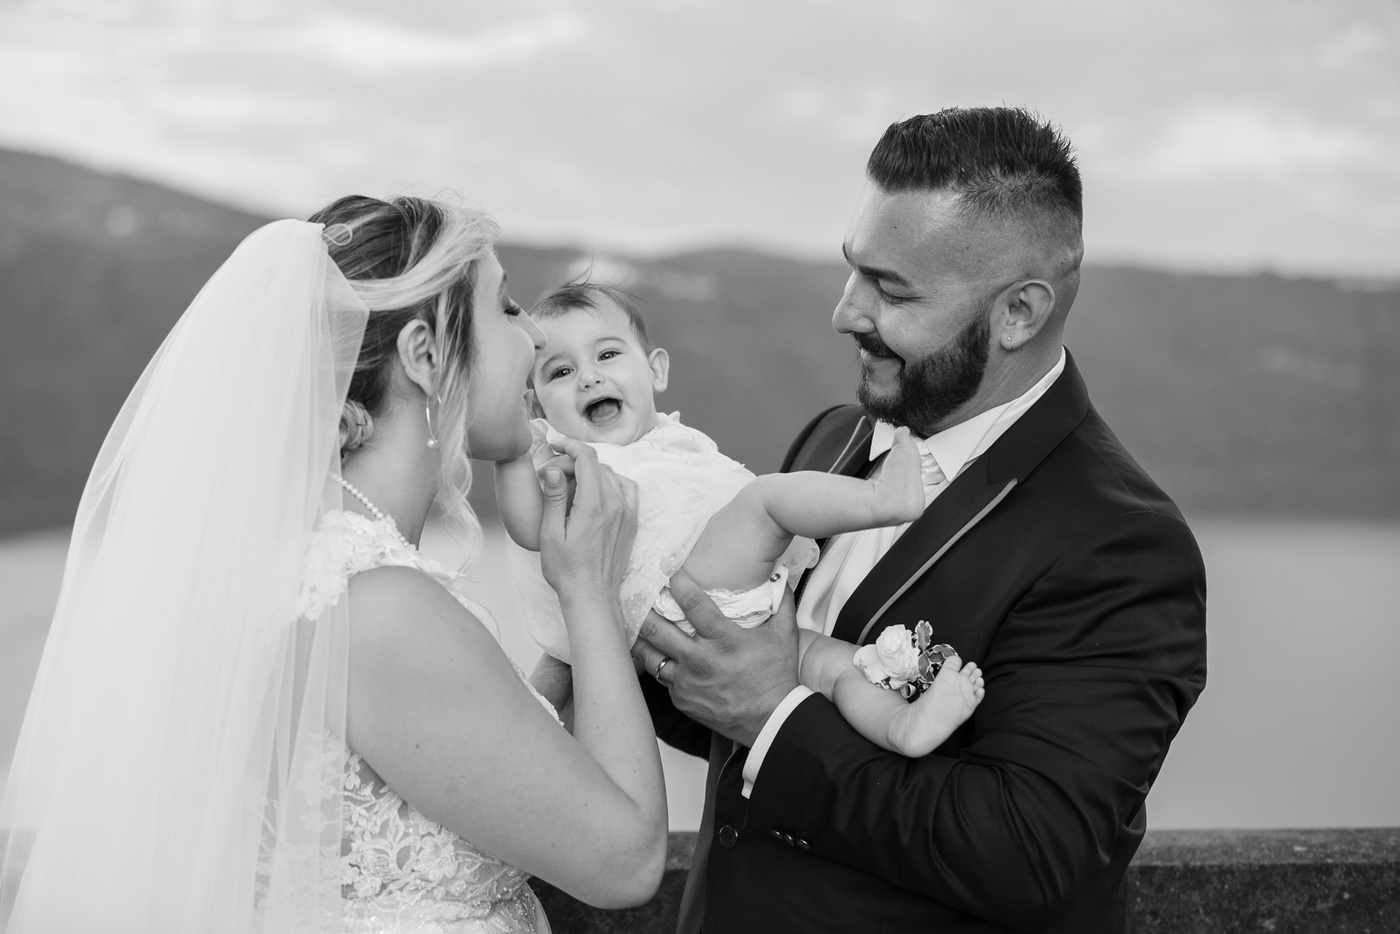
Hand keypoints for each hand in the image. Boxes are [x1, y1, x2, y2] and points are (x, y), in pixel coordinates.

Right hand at [538, 438, 637, 601]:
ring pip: (612, 475)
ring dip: (592, 472)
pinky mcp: (632, 522)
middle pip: (598, 465)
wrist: (592, 595)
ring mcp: (627, 513)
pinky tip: (598, 491)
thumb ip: (554, 498)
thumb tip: (553, 469)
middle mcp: (615, 505)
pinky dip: (612, 482)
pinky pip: (626, 489)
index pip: (587, 459)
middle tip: (556, 473)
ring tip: (573, 483)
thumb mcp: (550, 534)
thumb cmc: (566, 569)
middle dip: (576, 461)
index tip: (556, 446)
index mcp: (593, 506)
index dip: (570, 446)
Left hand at [632, 570, 800, 746]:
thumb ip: (780, 602)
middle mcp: (699, 659)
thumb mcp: (784, 636)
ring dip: (641, 638)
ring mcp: (687, 681)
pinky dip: (658, 664)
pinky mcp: (681, 699)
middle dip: (643, 609)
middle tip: (636, 595)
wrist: (772, 721)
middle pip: (657, 629)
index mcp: (723, 639)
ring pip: (649, 655)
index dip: (677, 583)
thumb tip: (777, 576)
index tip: (668, 572)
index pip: (692, 603)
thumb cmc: (777, 677)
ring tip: (634, 622)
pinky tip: (654, 653)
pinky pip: (661, 677)